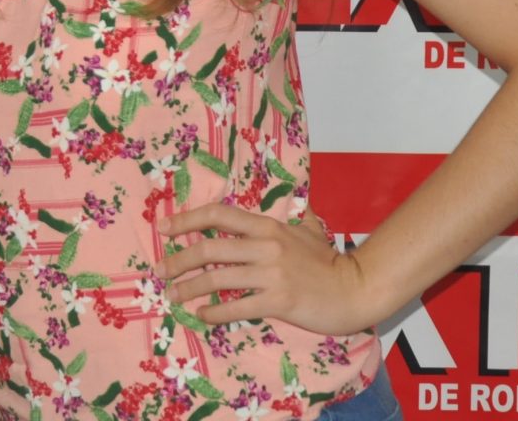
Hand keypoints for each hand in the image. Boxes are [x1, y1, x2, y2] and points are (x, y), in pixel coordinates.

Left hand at [157, 203, 371, 334]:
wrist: (357, 289)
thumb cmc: (329, 262)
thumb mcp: (308, 230)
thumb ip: (292, 218)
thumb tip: (291, 203)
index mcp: (268, 226)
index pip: (219, 214)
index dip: (187, 220)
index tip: (164, 228)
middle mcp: (266, 245)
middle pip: (210, 248)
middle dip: (179, 259)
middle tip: (159, 270)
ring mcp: (272, 274)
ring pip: (218, 279)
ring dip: (189, 287)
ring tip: (174, 294)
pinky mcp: (279, 301)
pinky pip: (238, 307)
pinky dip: (215, 312)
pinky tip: (202, 315)